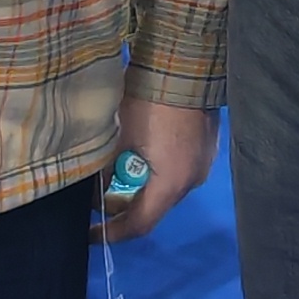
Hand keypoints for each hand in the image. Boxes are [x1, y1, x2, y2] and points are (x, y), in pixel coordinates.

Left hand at [102, 97, 218, 242]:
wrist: (185, 65)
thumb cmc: (149, 102)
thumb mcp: (118, 138)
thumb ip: (106, 171)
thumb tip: (97, 190)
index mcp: (172, 184)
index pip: (140, 224)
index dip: (113, 232)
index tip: (92, 234)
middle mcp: (192, 180)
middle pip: (154, 207)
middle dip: (124, 206)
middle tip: (97, 198)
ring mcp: (203, 163)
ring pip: (166, 188)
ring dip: (140, 187)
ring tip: (115, 173)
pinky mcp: (206, 147)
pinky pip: (177, 171)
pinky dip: (156, 172)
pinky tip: (140, 156)